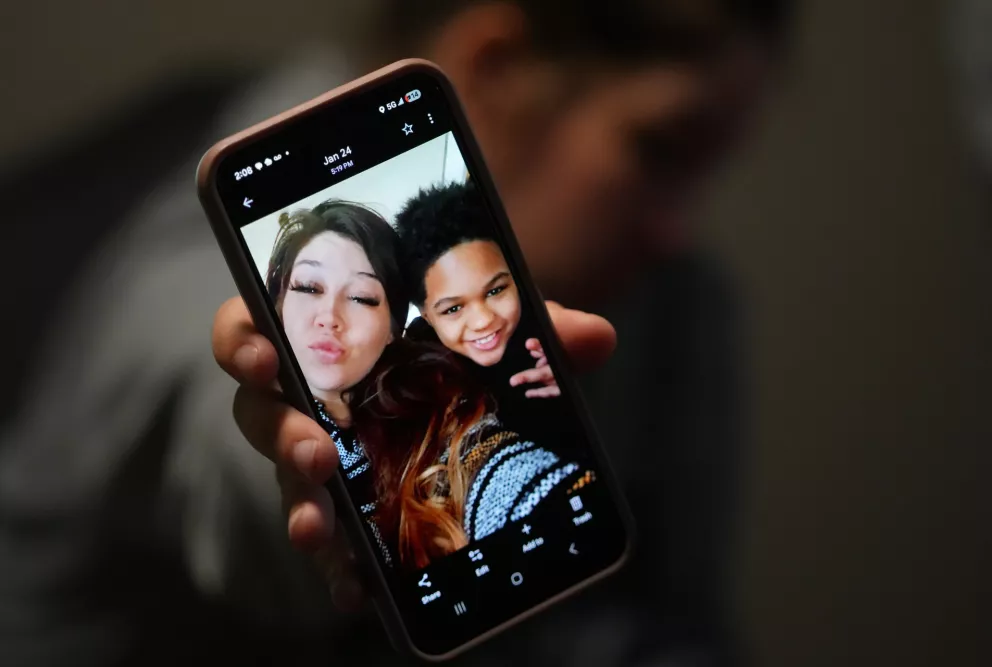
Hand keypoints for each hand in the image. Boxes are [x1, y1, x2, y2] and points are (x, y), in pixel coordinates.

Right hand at [212, 298, 614, 603]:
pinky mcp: (347, 510)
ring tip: (321, 527)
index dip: (244, 339)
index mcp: (328, 340)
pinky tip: (357, 593)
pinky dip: (340, 566)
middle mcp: (310, 400)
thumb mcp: (495, 337)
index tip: (262, 354)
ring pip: (288, 483)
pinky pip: (332, 539)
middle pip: (262, 413)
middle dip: (280, 434)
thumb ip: (538, 331)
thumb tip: (596, 338)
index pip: (259, 327)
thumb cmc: (458, 352)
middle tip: (315, 453)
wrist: (466, 398)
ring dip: (300, 506)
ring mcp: (322, 459)